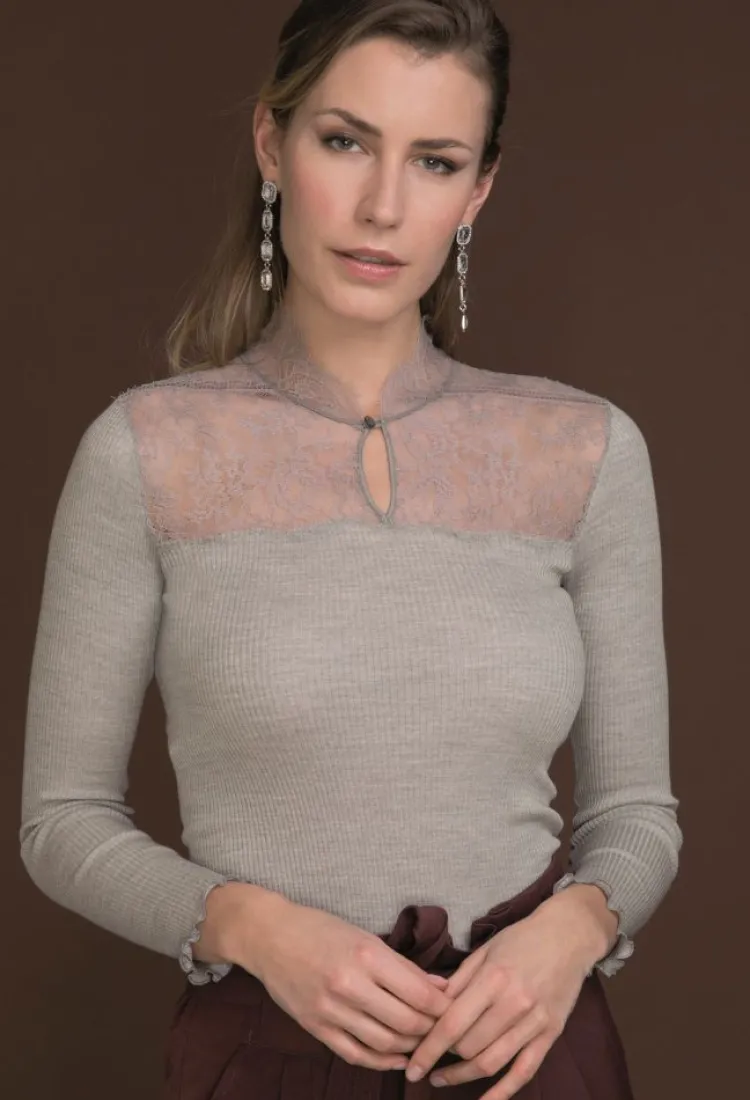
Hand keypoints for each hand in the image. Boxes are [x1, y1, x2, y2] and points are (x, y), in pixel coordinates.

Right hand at [241, 896, 454, 1072]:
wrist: (269, 936)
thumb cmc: (320, 929)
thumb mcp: (365, 936)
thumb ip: (403, 966)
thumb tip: (440, 987)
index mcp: (367, 955)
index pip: (419, 993)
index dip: (443, 1007)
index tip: (455, 1010)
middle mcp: (350, 984)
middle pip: (406, 1023)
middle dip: (431, 1030)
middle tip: (443, 1030)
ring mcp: (331, 1010)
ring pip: (384, 1043)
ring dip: (410, 1047)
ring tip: (423, 1042)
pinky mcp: (316, 1027)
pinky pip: (356, 1054)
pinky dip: (381, 1062)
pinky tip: (397, 1059)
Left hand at [403, 903, 592, 1098]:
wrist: (569, 936)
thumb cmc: (522, 939)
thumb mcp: (485, 950)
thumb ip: (458, 981)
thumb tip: (430, 1007)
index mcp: (494, 978)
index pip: (453, 1024)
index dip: (429, 1049)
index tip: (412, 1066)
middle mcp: (514, 1003)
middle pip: (469, 1046)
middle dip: (445, 1056)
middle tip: (430, 1056)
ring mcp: (535, 1022)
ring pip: (492, 1063)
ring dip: (462, 1077)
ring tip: (442, 1079)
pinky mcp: (551, 1035)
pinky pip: (524, 1072)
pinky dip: (503, 1093)